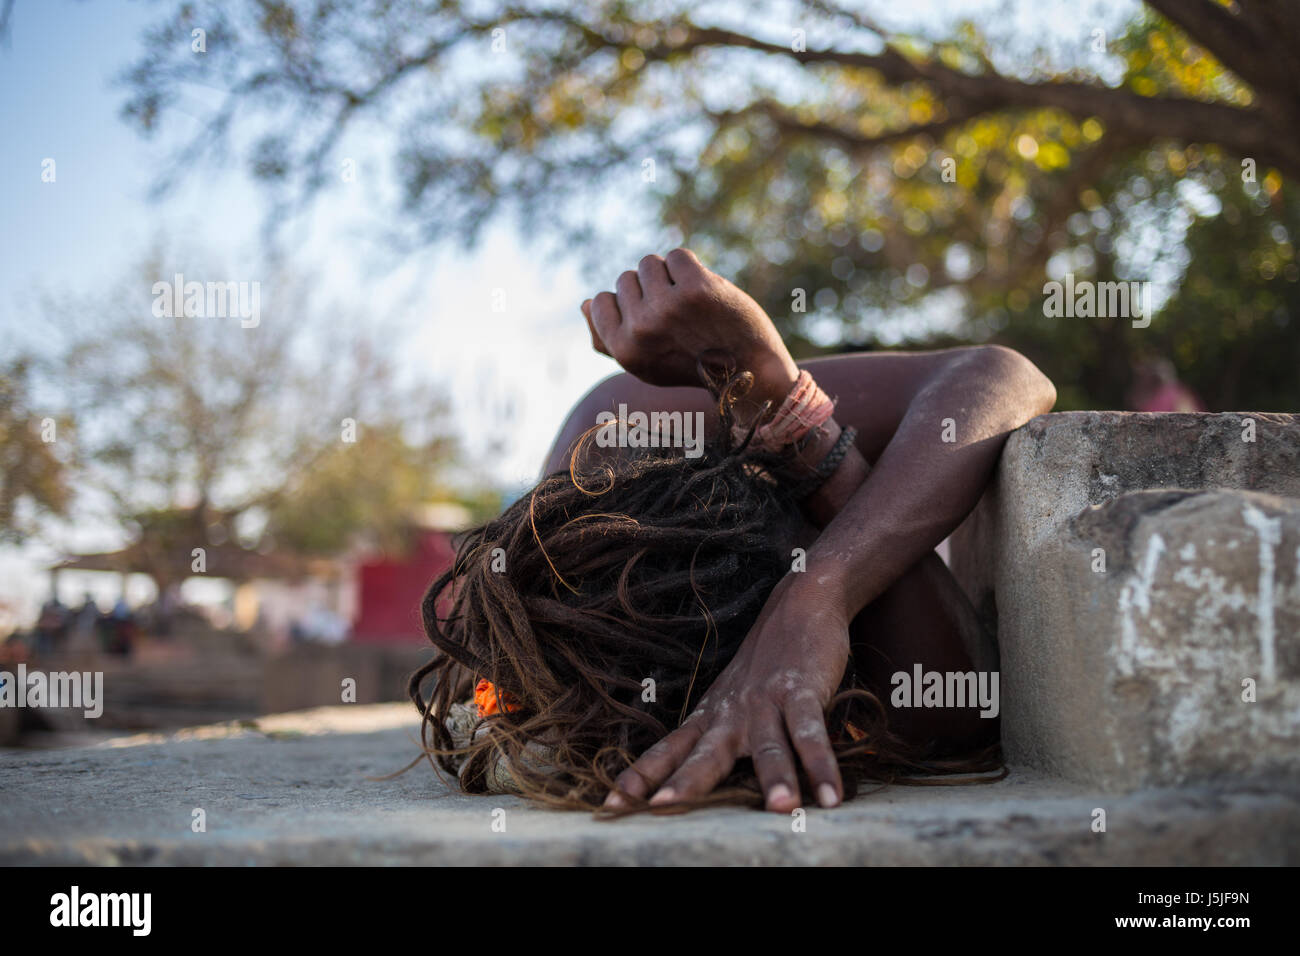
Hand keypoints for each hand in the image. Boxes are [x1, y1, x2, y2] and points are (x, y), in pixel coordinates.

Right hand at [581, 248, 797, 403]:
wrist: (749, 371)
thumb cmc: (693, 366)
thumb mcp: (645, 364)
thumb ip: (608, 339)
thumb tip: (584, 304)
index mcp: (623, 351)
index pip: (599, 301)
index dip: (626, 304)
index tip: (652, 320)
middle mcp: (642, 330)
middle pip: (625, 279)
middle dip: (649, 289)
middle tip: (678, 316)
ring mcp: (669, 307)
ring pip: (649, 263)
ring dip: (669, 275)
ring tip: (690, 302)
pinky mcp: (697, 288)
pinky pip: (677, 256)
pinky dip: (691, 268)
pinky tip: (705, 291)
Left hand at [605, 575, 850, 812]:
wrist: (797, 604)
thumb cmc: (763, 663)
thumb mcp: (729, 701)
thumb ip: (715, 739)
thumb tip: (698, 786)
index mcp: (708, 717)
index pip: (667, 751)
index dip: (639, 778)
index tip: (610, 806)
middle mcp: (730, 713)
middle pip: (704, 754)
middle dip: (684, 784)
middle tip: (662, 810)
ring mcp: (765, 701)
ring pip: (768, 746)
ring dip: (775, 778)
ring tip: (779, 810)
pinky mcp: (800, 690)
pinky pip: (811, 732)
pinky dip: (823, 765)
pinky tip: (831, 796)